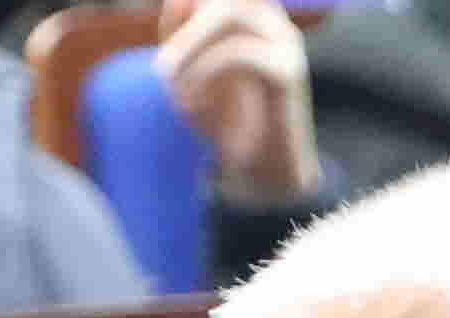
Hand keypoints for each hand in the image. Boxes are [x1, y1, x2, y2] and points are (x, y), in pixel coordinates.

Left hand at [156, 0, 317, 206]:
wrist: (264, 171)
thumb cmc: (225, 120)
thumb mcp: (189, 69)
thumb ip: (181, 31)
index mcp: (252, 16)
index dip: (181, 12)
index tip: (163, 51)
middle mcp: (274, 22)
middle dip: (184, 30)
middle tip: (160, 71)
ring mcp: (286, 43)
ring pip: (229, 13)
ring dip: (190, 44)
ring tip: (167, 79)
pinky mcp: (289, 71)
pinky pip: (239, 52)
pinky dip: (207, 71)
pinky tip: (195, 103)